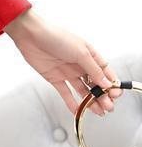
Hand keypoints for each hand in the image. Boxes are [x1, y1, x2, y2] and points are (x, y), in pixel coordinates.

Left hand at [4, 8, 122, 116]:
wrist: (30, 35)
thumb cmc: (55, 36)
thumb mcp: (80, 52)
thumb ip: (94, 69)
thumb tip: (107, 84)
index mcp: (88, 55)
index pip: (105, 72)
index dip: (112, 84)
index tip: (116, 94)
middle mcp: (79, 64)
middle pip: (95, 84)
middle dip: (104, 96)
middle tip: (108, 107)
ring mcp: (67, 72)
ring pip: (83, 90)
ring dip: (92, 101)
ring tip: (100, 112)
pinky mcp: (54, 78)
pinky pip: (66, 93)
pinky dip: (72, 103)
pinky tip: (79, 111)